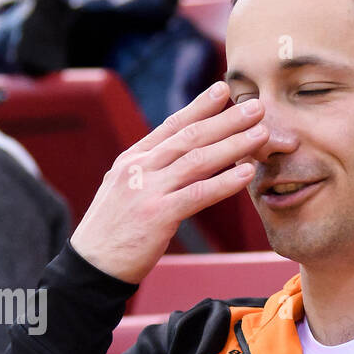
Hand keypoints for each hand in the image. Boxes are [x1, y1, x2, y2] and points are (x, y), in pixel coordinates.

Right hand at [70, 82, 266, 284]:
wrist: (92, 265)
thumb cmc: (112, 231)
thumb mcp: (125, 190)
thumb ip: (150, 171)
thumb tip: (177, 159)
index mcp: (133, 159)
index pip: (171, 125)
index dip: (200, 106)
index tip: (224, 89)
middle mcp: (140, 167)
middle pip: (190, 136)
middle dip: (226, 118)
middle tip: (256, 105)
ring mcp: (148, 190)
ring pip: (198, 160)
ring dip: (234, 144)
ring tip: (261, 133)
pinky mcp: (158, 215)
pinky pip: (198, 194)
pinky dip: (225, 182)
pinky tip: (246, 172)